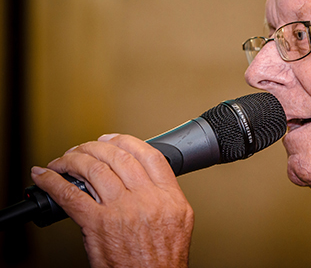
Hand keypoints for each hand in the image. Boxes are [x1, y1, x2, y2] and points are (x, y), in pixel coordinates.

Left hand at [31, 134, 193, 267]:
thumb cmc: (162, 261)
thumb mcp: (179, 222)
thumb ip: (165, 196)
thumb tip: (145, 180)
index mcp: (170, 197)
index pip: (150, 156)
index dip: (127, 142)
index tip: (114, 140)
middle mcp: (147, 200)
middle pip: (119, 157)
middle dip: (96, 147)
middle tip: (86, 147)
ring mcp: (122, 210)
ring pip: (94, 169)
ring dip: (73, 159)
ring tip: (65, 159)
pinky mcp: (98, 225)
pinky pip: (71, 195)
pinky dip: (54, 182)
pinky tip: (47, 176)